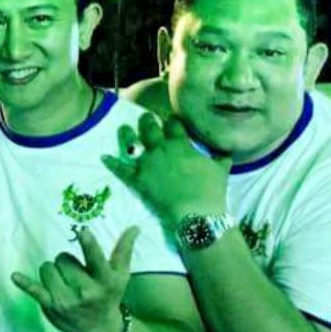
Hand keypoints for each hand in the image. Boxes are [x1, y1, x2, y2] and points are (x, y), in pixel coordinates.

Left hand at [11, 227, 137, 331]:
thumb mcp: (120, 276)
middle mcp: (85, 291)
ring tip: (63, 281)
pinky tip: (14, 276)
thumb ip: (124, 250)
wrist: (99, 330)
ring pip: (47, 268)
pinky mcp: (51, 307)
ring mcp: (66, 300)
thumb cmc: (109, 297)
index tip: (83, 231)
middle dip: (66, 263)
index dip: (89, 245)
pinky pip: (34, 291)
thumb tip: (134, 227)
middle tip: (74, 274)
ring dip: (52, 271)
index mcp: (104, 281)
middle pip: (63, 259)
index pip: (96, 259)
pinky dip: (24, 283)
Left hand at [101, 113, 230, 226]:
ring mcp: (146, 164)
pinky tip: (104, 157)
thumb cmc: (211, 190)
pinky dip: (111, 163)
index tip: (169, 120)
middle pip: (149, 127)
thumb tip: (226, 150)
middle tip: (145, 119)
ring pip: (132, 143)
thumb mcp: (221, 169)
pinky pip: (120, 169)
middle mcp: (161, 149)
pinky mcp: (136, 180)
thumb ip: (221, 156)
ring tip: (122, 129)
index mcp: (180, 144)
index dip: (170, 121)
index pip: (173, 124)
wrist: (195, 212)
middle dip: (147, 121)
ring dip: (126, 135)